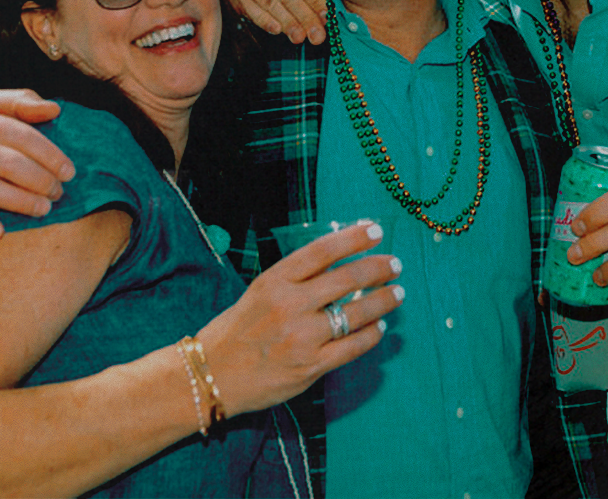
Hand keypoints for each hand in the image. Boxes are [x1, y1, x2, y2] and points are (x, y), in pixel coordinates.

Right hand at [198, 222, 400, 414]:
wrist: (210, 376)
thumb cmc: (235, 331)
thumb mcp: (259, 293)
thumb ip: (295, 280)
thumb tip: (338, 265)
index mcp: (274, 280)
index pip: (322, 250)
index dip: (354, 238)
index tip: (376, 230)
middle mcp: (289, 305)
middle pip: (347, 279)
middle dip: (378, 268)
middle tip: (395, 264)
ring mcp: (302, 338)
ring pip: (356, 313)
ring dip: (383, 301)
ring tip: (397, 293)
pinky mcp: (310, 367)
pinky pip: (352, 347)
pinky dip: (371, 334)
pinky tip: (379, 326)